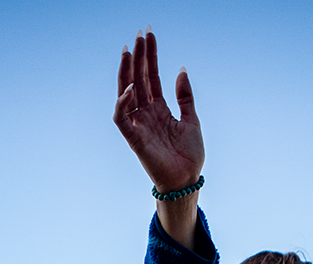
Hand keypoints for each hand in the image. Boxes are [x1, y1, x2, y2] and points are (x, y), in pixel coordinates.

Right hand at [114, 28, 204, 194]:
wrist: (187, 180)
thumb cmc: (190, 155)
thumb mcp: (191, 119)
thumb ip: (184, 95)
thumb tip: (181, 69)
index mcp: (159, 109)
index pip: (151, 76)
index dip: (150, 55)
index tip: (149, 34)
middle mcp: (146, 114)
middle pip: (138, 79)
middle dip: (138, 56)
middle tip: (139, 34)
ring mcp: (139, 125)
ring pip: (126, 93)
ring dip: (126, 72)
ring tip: (129, 50)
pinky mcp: (134, 139)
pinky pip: (121, 118)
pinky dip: (123, 103)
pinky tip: (131, 87)